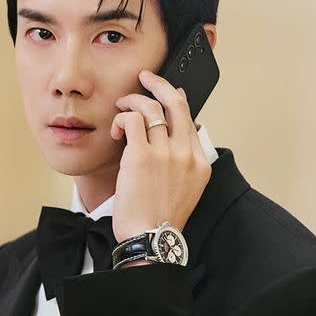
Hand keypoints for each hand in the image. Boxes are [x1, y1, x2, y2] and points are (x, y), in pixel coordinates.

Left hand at [110, 69, 211, 247]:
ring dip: (132, 101)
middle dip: (158, 83)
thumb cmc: (160, 217)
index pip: (190, 118)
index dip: (175, 99)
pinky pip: (131, 120)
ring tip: (121, 108)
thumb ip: (183, 161)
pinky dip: (121, 119)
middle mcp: (186, 153)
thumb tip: (176, 135)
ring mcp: (166, 153)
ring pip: (150, 107)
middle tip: (144, 77)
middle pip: (176, 102)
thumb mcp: (185, 189)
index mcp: (200, 162)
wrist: (151, 238)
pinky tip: (115, 132)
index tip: (165, 93)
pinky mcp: (142, 156)